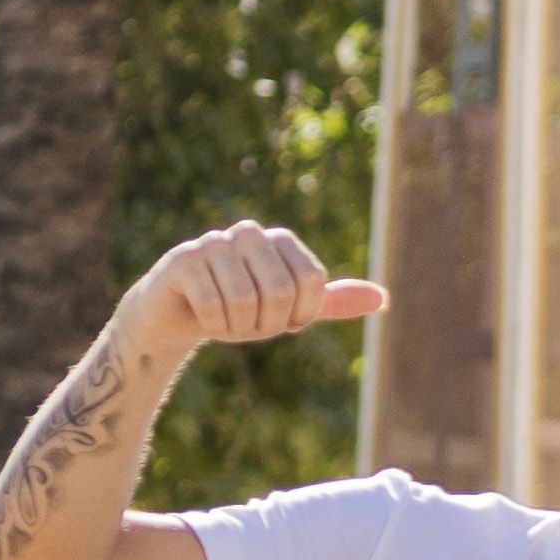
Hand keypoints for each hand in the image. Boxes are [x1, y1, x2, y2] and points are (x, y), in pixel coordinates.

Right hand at [127, 221, 386, 355]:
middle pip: (281, 290)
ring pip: (246, 299)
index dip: (300, 315)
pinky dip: (213, 324)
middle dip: (267, 324)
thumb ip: (330, 303)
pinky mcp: (184, 260)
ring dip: (237, 326)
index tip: (281, 322)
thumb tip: (383, 299)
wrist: (176, 317)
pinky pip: (213, 304)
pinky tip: (202, 318)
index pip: (313, 281)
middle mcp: (249, 233)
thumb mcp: (288, 310)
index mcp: (280, 240)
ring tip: (224, 320)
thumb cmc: (237, 310)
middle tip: (249, 326)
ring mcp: (214, 243)